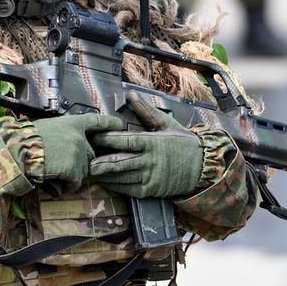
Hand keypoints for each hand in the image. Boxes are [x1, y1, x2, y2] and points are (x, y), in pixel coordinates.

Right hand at [33, 114, 124, 189]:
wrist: (17, 151)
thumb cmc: (26, 139)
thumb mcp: (48, 127)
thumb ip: (64, 133)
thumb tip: (71, 142)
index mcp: (73, 123)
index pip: (97, 121)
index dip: (110, 123)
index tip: (121, 125)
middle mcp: (80, 137)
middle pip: (91, 153)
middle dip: (80, 161)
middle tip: (62, 162)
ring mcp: (78, 153)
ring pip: (84, 169)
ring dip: (72, 174)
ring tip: (53, 169)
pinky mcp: (74, 169)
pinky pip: (76, 181)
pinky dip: (66, 184)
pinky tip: (54, 179)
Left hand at [89, 92, 203, 197]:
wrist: (202, 168)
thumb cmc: (183, 144)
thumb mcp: (166, 124)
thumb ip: (146, 111)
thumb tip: (131, 95)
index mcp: (153, 142)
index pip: (126, 141)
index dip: (108, 139)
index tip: (94, 136)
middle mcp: (150, 161)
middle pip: (120, 162)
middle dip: (100, 162)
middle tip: (84, 160)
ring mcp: (150, 177)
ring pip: (122, 177)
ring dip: (104, 175)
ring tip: (89, 171)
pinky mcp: (151, 190)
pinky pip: (128, 189)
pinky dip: (115, 186)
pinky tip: (105, 181)